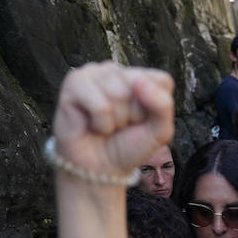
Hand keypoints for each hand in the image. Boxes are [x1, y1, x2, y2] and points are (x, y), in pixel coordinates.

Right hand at [52, 63, 173, 180]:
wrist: (100, 167)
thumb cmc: (128, 145)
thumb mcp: (160, 131)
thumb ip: (163, 104)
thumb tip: (139, 81)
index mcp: (141, 77)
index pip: (161, 80)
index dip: (156, 108)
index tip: (141, 120)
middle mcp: (117, 71)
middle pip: (139, 85)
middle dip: (133, 114)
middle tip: (121, 124)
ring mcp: (94, 73)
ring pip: (118, 94)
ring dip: (116, 120)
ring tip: (107, 124)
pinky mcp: (74, 82)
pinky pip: (99, 105)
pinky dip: (101, 123)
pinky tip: (93, 124)